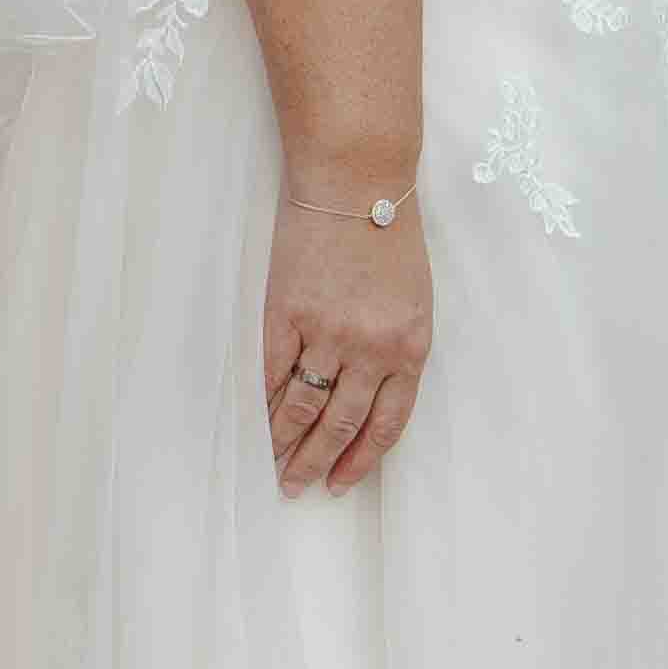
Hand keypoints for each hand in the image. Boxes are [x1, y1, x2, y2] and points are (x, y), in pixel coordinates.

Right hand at [262, 162, 431, 493]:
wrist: (357, 180)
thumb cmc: (391, 234)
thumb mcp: (413, 300)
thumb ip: (395, 349)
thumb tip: (367, 394)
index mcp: (411, 348)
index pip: (386, 425)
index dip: (361, 461)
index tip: (342, 484)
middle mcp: (372, 350)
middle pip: (342, 426)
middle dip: (318, 464)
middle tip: (297, 488)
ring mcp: (327, 333)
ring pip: (302, 408)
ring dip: (284, 444)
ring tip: (272, 467)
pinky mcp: (287, 314)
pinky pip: (271, 374)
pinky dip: (261, 403)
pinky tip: (254, 423)